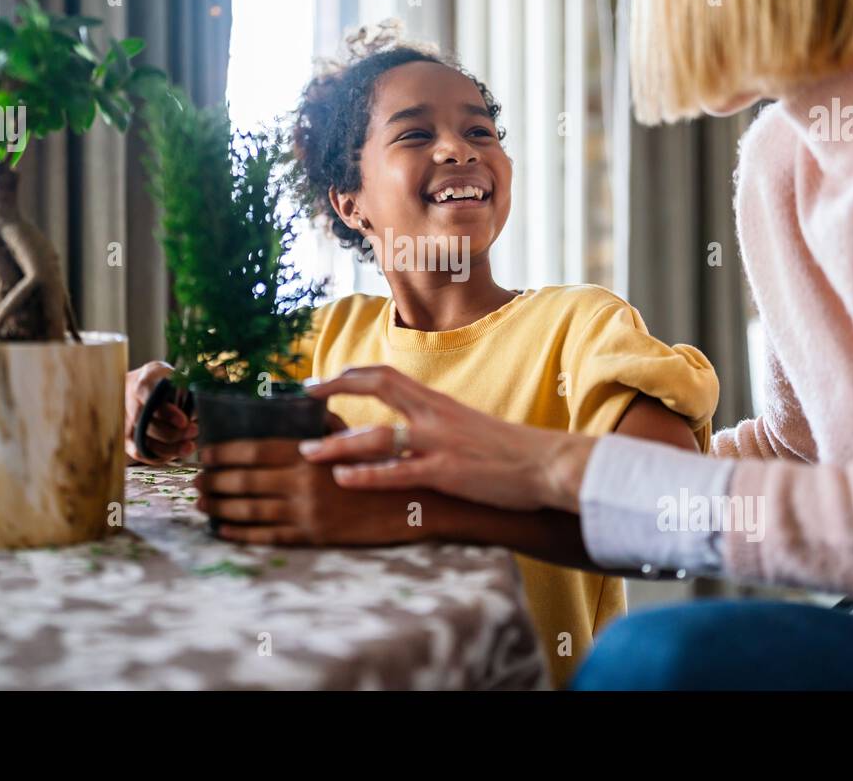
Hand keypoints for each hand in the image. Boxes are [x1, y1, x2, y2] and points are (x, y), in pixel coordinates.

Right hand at [124, 361, 197, 462]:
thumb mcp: (181, 379)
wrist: (150, 385)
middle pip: (144, 422)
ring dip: (167, 448)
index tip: (184, 421)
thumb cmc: (171, 383)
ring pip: (141, 440)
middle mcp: (129, 398)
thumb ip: (187, 394)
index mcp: (146, 379)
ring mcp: (125, 418)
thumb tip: (197, 415)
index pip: (149, 395)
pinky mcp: (125, 435)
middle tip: (193, 432)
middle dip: (171, 433)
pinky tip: (175, 453)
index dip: (166, 411)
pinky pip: (138, 451)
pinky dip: (157, 456)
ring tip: (188, 447)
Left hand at [195, 438, 432, 545]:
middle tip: (194, 481)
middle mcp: (304, 482)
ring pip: (250, 510)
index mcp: (311, 453)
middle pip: (244, 481)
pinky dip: (240, 533)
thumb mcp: (355, 438)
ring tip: (201, 502)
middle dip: (213, 481)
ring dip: (219, 506)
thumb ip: (323, 428)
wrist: (417, 505)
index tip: (204, 454)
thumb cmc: (385, 465)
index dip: (224, 453)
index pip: (255, 449)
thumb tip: (294, 407)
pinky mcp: (314, 537)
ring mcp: (307, 512)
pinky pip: (267, 537)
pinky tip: (223, 529)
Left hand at [299, 366, 595, 512]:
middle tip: (303, 399)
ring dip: (338, 444)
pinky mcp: (447, 473)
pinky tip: (343, 479)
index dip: (350, 374)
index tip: (319, 382)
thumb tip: (404, 431)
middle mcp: (434, 415)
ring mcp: (440, 443)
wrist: (549, 464)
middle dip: (335, 388)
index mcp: (438, 402)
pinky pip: (399, 473)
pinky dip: (367, 475)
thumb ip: (435, 424)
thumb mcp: (467, 427)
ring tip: (307, 453)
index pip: (386, 375)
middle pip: (377, 386)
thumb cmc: (510, 451)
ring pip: (378, 436)